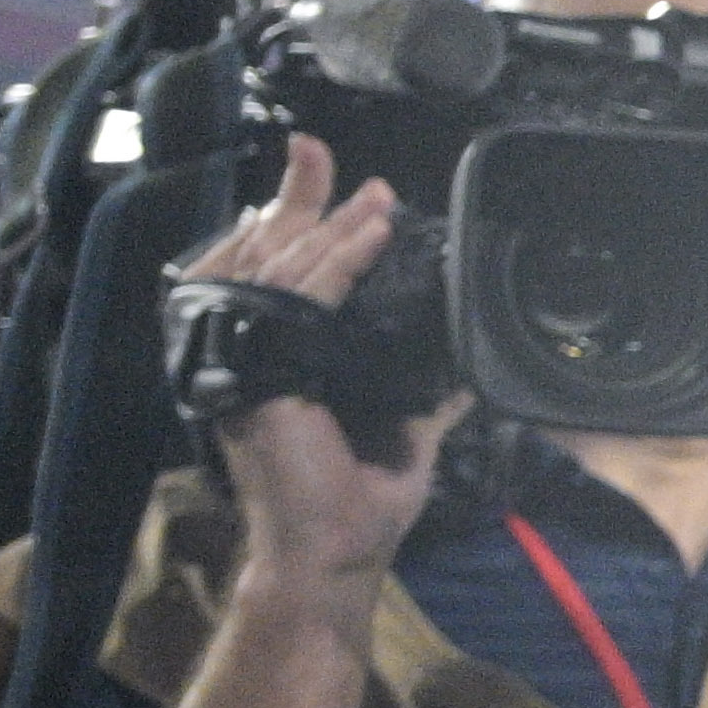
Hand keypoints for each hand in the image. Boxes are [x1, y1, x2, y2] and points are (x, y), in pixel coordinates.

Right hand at [176, 137, 448, 573]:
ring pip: (283, 267)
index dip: (300, 227)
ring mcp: (246, 361)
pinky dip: (339, 259)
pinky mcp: (263, 372)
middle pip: (265, 255)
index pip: (279, 276)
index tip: (336, 194)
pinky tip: (370, 232)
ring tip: (372, 193)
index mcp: (275, 361)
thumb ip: (423, 397)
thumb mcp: (402, 437)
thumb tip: (461, 374)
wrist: (331, 555)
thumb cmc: (356, 510)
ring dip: (331, 222)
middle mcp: (249, 353)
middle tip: (315, 151)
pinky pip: (301, 297)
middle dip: (294, 199)